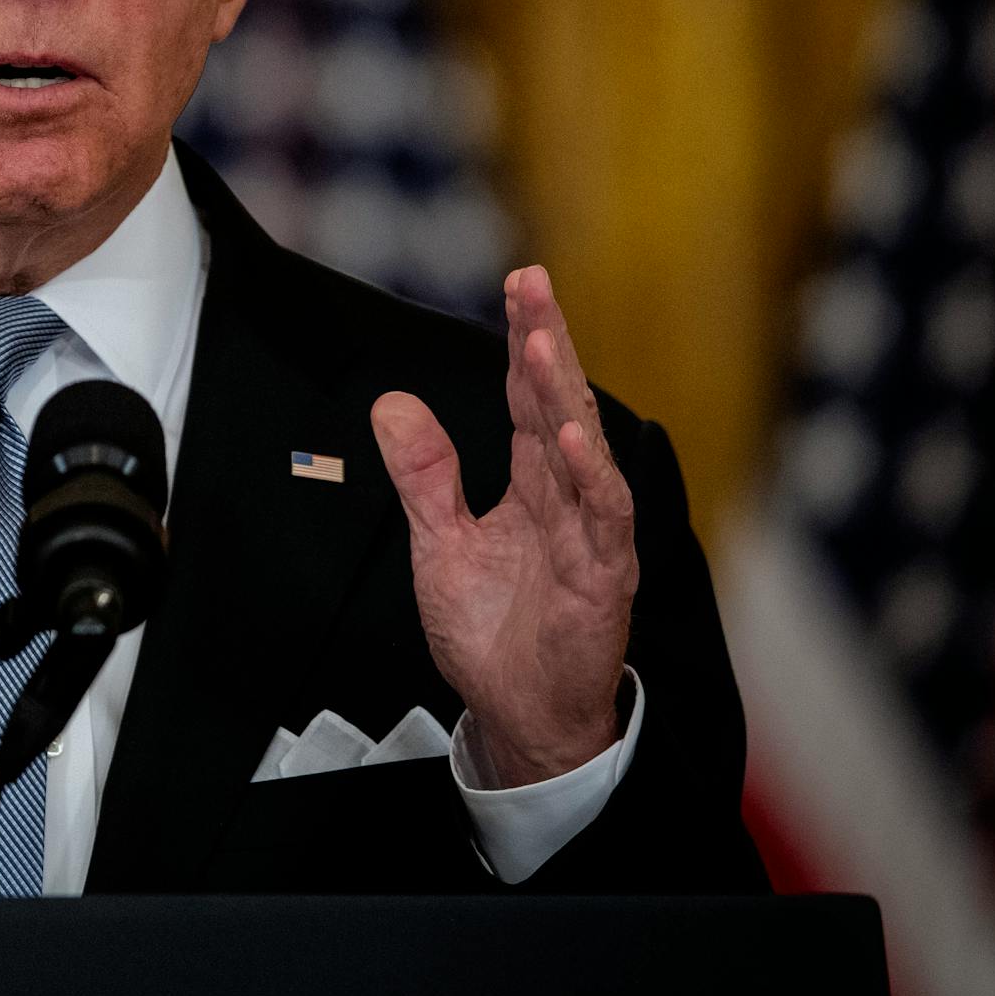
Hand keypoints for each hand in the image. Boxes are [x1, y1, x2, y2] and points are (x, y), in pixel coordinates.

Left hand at [369, 265, 635, 785]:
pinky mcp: (602, 577)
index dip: (523, 340)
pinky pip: (601, 517)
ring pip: (580, 449)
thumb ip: (423, 475)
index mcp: (532, 483)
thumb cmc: (493, 631)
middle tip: (532, 282)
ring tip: (542, 343)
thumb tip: (392, 404)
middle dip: (546, 340)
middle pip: (557, 403)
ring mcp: (590, 534)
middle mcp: (566, 497)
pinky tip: (568, 435)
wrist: (519, 714)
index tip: (519, 282)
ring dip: (562, 395)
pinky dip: (589, 475)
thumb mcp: (439, 542)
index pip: (527, 397)